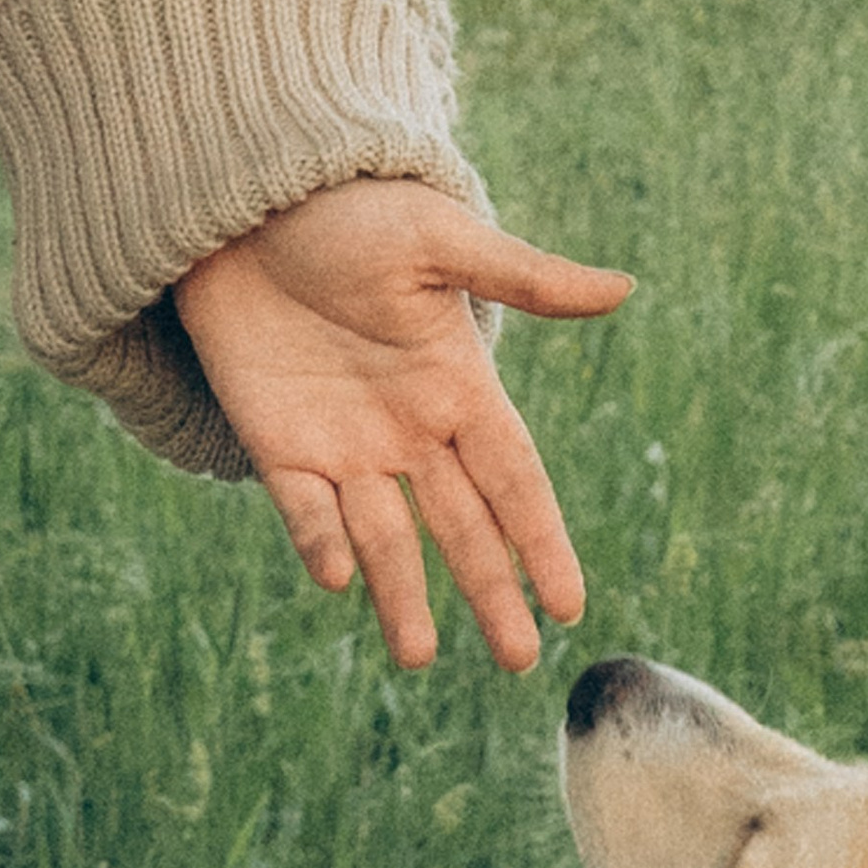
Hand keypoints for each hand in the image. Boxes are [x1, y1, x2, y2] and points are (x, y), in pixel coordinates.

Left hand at [173, 178, 630, 670]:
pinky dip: (320, 544)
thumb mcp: (438, 241)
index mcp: (459, 389)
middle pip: (461, 529)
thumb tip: (624, 289)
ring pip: (384, 540)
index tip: (570, 606)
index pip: (515, 482)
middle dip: (490, 593)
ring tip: (417, 658)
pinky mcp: (278, 448)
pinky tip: (338, 579)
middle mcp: (409, 433)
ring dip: (401, 596)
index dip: (542, 542)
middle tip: (517, 661)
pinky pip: (304, 511)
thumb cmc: (350, 212)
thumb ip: (523, 278)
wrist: (244, 206)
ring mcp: (344, 447)